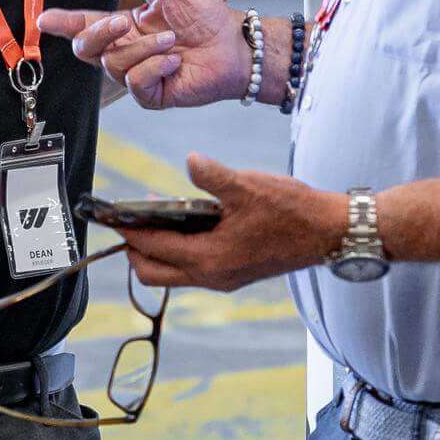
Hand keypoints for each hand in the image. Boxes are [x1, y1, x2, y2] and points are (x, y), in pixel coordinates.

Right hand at [38, 0, 248, 110]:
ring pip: (113, 64)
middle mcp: (125, 50)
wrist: (232, 43)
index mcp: (124, 25)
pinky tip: (174, 62)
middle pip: (86, 48)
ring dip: (144, 49)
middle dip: (98, 34)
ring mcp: (137, 74)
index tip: (43, 19)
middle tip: (123, 22)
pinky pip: (135, 82)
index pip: (84, 24)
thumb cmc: (204, 15)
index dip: (63, 22)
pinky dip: (155, 67)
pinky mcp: (151, 94)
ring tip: (171, 40)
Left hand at [120, 155, 343, 291]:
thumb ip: (211, 176)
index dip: (127, 231)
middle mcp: (212, 276)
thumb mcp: (247, 185)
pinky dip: (178, 249)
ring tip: (154, 216)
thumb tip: (189, 161)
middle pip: (152, 273)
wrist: (330, 232)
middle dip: (134, 248)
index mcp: (210, 259)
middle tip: (128, 218)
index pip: (152, 250)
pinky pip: (191, 268)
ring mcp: (223, 278)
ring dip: (156, 249)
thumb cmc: (292, 210)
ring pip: (171, 273)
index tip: (109, 215)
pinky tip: (185, 221)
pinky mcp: (233, 273)